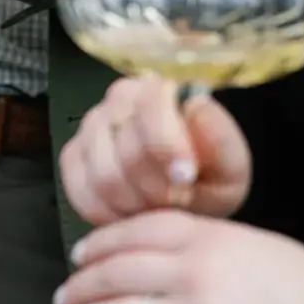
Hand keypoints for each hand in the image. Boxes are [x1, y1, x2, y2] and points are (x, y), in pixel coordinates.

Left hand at [50, 211, 303, 303]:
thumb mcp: (259, 247)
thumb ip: (209, 247)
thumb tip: (161, 259)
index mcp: (211, 239)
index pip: (136, 232)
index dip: (99, 244)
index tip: (79, 256)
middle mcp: (195, 275)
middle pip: (116, 275)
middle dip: (80, 288)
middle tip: (62, 299)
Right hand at [60, 75, 252, 226]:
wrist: (187, 195)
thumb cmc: (208, 177)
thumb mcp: (231, 164)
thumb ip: (220, 138)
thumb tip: (197, 106)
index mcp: (161, 89)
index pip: (150, 106)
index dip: (166, 146)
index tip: (186, 176)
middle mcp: (119, 100)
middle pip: (126, 151)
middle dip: (156, 188)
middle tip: (176, 200)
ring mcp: (90, 128)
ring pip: (103, 176)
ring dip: (134, 204)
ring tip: (156, 208)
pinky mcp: (73, 157)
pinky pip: (81, 193)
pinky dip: (108, 213)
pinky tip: (129, 214)